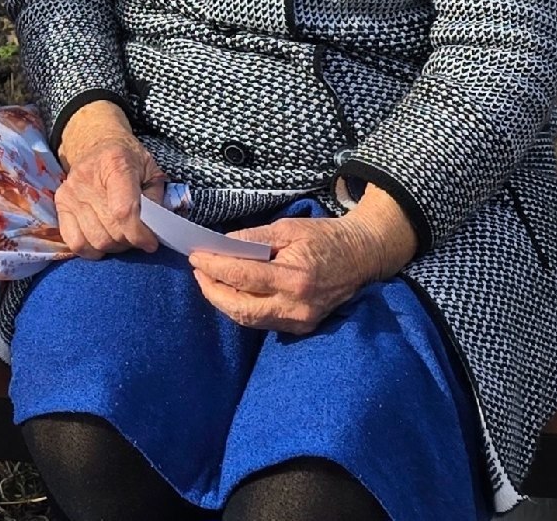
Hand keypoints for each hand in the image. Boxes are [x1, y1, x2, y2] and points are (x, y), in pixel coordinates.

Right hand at [53, 103, 165, 257]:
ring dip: (114, 247)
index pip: (124, 212)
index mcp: (116, 163)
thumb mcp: (150, 170)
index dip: (139, 234)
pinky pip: (75, 242)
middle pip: (111, 229)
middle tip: (138, 237)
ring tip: (122, 237)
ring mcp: (71, 191)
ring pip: (95, 240)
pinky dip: (91, 250)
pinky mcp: (60, 202)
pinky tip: (103, 242)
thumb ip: (156, 199)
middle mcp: (88, 177)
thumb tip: (154, 231)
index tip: (151, 243)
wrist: (97, 143)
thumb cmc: (129, 159)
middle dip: (130, 241)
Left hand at [189, 186, 416, 335]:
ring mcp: (300, 321)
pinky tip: (233, 292)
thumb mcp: (287, 228)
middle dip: (212, 292)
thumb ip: (252, 239)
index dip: (214, 267)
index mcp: (294, 277)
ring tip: (210, 280)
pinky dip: (243, 309)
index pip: (242, 276)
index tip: (195, 256)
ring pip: (250, 320)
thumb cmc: (324, 238)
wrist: (361, 257)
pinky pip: (264, 322)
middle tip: (198, 271)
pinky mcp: (302, 327)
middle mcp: (296, 306)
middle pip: (241, 310)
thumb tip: (219, 245)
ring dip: (224, 302)